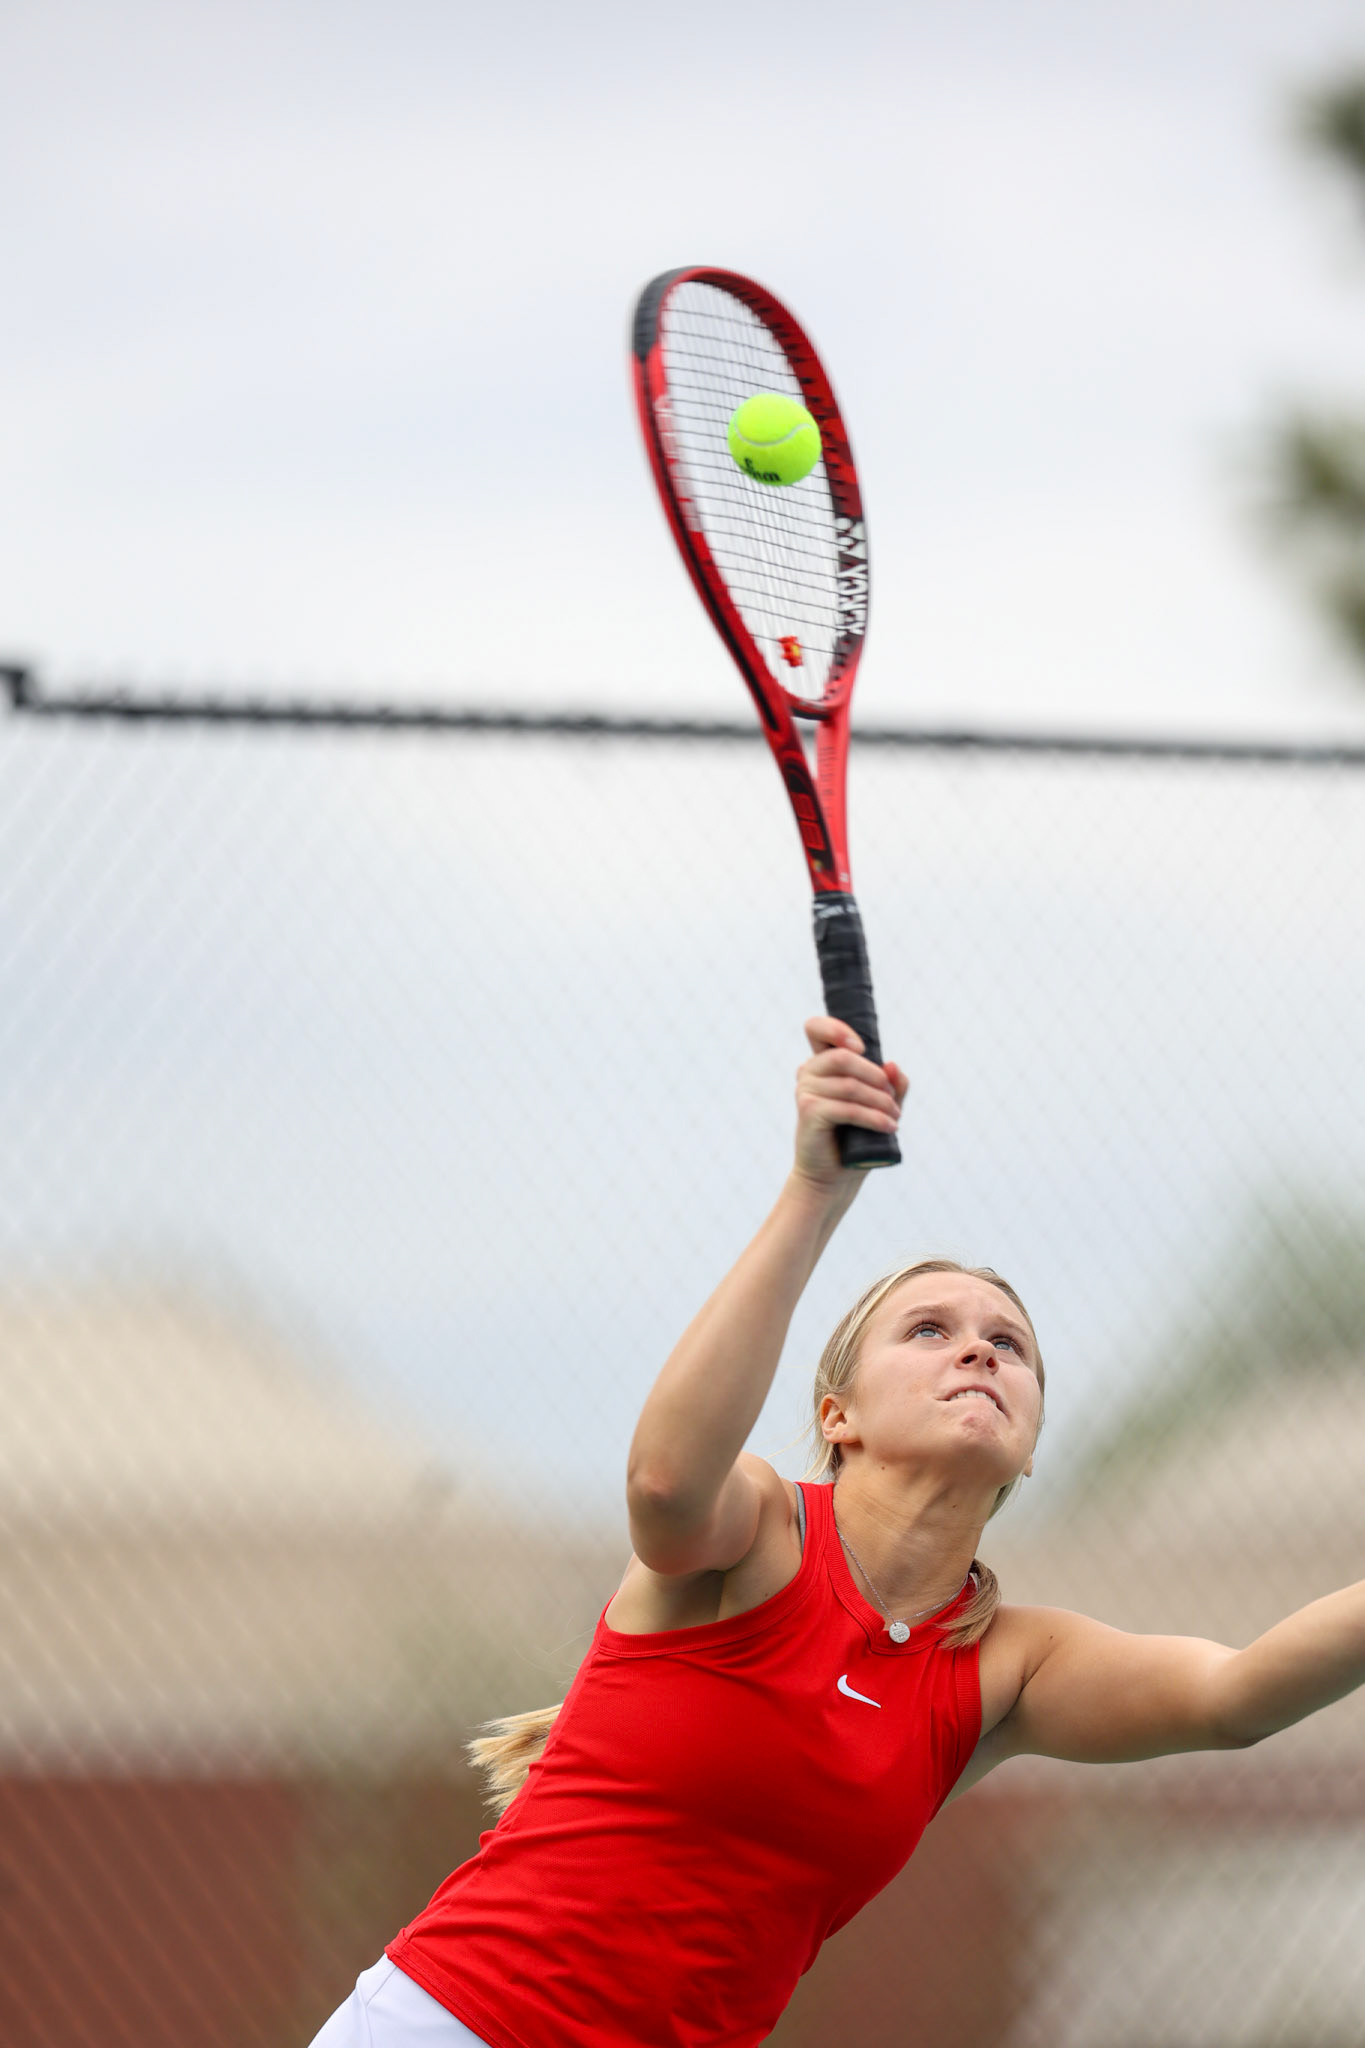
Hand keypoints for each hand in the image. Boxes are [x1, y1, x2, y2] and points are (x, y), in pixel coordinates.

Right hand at [792, 1016, 906, 1187]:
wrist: (833, 1176)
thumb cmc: (855, 1138)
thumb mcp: (880, 1106)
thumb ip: (890, 1085)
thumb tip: (892, 1065)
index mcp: (821, 1064)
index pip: (816, 1028)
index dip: (837, 1029)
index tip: (862, 1047)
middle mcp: (808, 1073)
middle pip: (843, 1057)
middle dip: (876, 1077)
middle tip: (892, 1099)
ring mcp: (805, 1091)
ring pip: (850, 1085)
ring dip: (880, 1101)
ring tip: (895, 1117)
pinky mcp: (808, 1111)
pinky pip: (847, 1107)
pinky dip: (874, 1117)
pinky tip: (890, 1127)